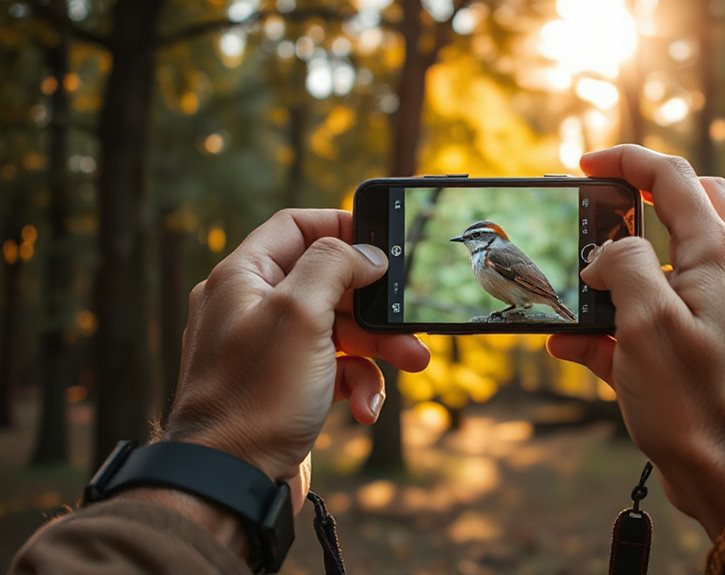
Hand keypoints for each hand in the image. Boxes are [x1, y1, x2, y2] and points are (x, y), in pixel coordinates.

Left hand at [163, 209, 430, 505]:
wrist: (231, 483)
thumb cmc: (255, 397)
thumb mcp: (299, 314)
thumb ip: (334, 266)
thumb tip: (366, 253)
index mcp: (243, 277)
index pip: (296, 226)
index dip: (342, 226)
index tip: (382, 242)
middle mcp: (253, 308)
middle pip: (329, 283)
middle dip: (375, 304)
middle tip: (410, 317)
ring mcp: (269, 351)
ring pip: (339, 330)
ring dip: (378, 347)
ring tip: (412, 363)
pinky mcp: (286, 388)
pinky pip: (332, 370)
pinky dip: (357, 383)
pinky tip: (365, 408)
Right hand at [548, 146, 724, 537]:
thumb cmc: (700, 408)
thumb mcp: (646, 327)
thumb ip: (623, 268)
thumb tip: (609, 255)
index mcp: (722, 257)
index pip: (674, 178)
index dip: (627, 161)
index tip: (587, 165)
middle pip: (697, 206)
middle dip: (646, 199)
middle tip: (604, 212)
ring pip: (684, 266)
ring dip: (632, 273)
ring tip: (580, 305)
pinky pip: (683, 318)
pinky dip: (639, 322)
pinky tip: (590, 350)